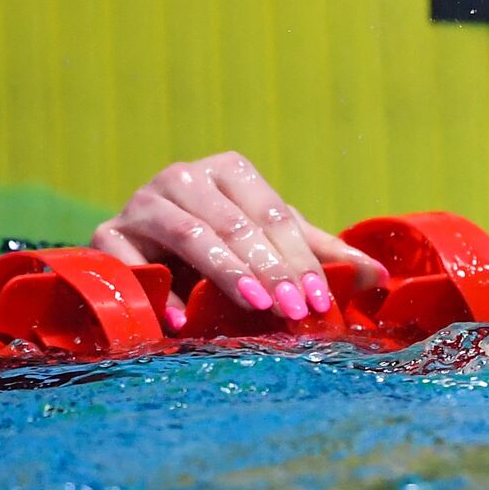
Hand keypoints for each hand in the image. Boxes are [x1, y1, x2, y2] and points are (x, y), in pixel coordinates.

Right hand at [91, 151, 388, 330]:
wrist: (146, 249)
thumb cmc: (223, 245)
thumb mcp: (272, 245)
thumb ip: (321, 256)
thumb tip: (380, 278)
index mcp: (230, 171)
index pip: (272, 215)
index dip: (299, 258)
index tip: (319, 298)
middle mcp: (185, 177)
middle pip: (235, 224)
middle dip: (271, 270)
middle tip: (294, 311)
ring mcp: (143, 202)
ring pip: (189, 233)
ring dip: (226, 272)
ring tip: (256, 305)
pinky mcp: (108, 234)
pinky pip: (131, 259)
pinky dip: (158, 287)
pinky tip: (181, 318)